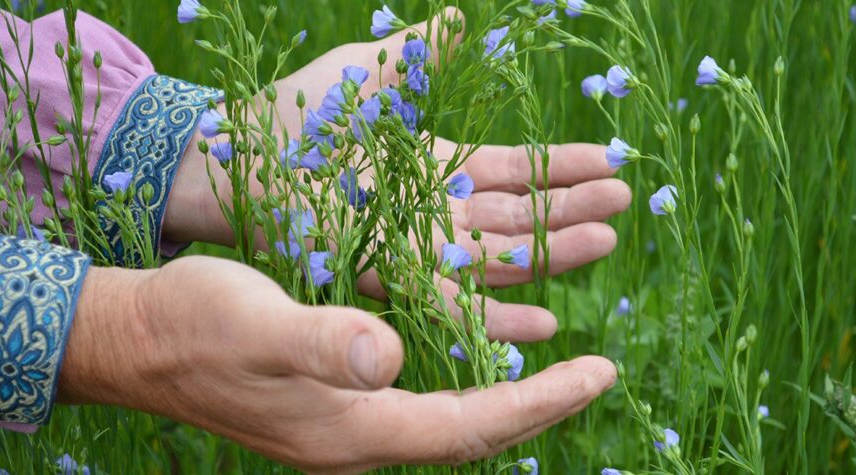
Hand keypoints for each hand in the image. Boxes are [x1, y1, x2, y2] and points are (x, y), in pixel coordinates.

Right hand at [59, 257, 616, 472]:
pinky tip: (480, 361)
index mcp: (356, 429)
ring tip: (557, 372)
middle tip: (597, 374)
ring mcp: (346, 427)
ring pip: (450, 423)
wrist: (140, 341)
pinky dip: (465, 388)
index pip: (473, 427)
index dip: (542, 404)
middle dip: (540, 408)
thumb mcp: (259, 325)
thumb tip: (389, 358)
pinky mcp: (334, 405)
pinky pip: (421, 406)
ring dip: (508, 400)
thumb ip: (323, 344)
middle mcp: (360, 440)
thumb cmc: (196, 326)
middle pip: (472, 435)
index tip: (600, 372)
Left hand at [162, 8, 631, 342]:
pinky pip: (455, 303)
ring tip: (608, 240)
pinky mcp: (391, 277)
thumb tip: (462, 16)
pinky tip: (546, 323)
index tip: (608, 159)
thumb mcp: (366, 75)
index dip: (558, 167)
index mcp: (433, 165)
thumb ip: (418, 56)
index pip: (511, 170)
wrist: (229, 159)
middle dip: (572, 208)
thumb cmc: (293, 116)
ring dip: (554, 252)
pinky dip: (501, 316)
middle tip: (625, 201)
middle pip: (518, 215)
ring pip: (500, 257)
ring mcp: (415, 245)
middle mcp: (433, 210)